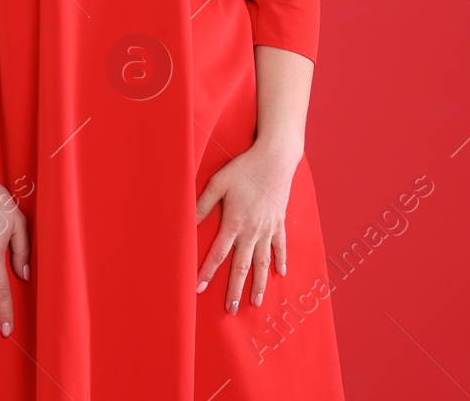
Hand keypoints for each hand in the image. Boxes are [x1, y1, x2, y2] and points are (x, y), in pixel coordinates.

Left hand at [195, 141, 298, 314]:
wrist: (275, 159)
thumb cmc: (244, 169)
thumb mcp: (218, 183)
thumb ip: (203, 204)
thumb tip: (188, 221)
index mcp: (234, 223)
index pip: (217, 254)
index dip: (208, 272)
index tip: (200, 289)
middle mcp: (252, 231)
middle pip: (242, 266)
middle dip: (235, 289)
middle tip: (231, 309)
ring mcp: (268, 228)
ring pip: (262, 262)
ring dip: (259, 283)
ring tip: (255, 302)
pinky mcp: (280, 222)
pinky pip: (281, 246)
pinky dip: (280, 260)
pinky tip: (280, 274)